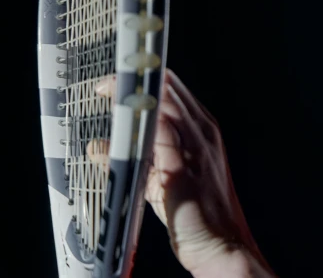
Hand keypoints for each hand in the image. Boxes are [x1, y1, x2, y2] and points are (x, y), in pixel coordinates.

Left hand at [90, 69, 274, 276]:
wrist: (223, 245)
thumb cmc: (197, 213)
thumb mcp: (165, 178)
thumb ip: (137, 158)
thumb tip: (100, 147)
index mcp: (203, 130)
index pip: (173, 88)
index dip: (145, 77)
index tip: (116, 79)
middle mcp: (202, 132)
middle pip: (169, 88)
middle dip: (133, 80)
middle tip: (103, 85)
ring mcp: (195, 149)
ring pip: (164, 104)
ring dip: (132, 96)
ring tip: (104, 91)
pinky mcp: (182, 170)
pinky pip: (157, 137)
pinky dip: (135, 127)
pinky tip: (114, 129)